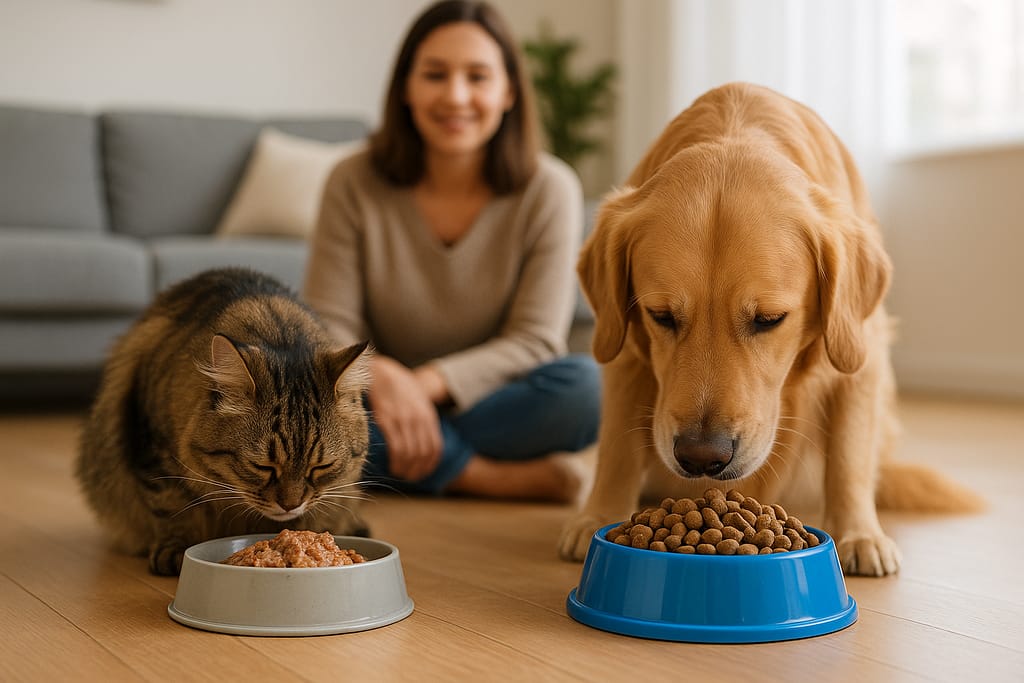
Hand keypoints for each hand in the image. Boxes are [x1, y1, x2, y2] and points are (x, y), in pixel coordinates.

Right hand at [369, 356, 442, 480]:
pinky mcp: (387, 420)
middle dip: (417, 470)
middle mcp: (418, 419)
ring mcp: (403, 420)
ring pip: (410, 454)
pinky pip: (396, 447)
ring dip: (405, 469)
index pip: (435, 447)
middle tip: (409, 478)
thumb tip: (424, 442)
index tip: (423, 474)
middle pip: (423, 453)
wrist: (380, 372)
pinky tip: (392, 466)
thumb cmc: (398, 387)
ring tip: (399, 473)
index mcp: (428, 415)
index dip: (430, 465)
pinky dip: (396, 461)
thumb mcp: (418, 401)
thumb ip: (423, 419)